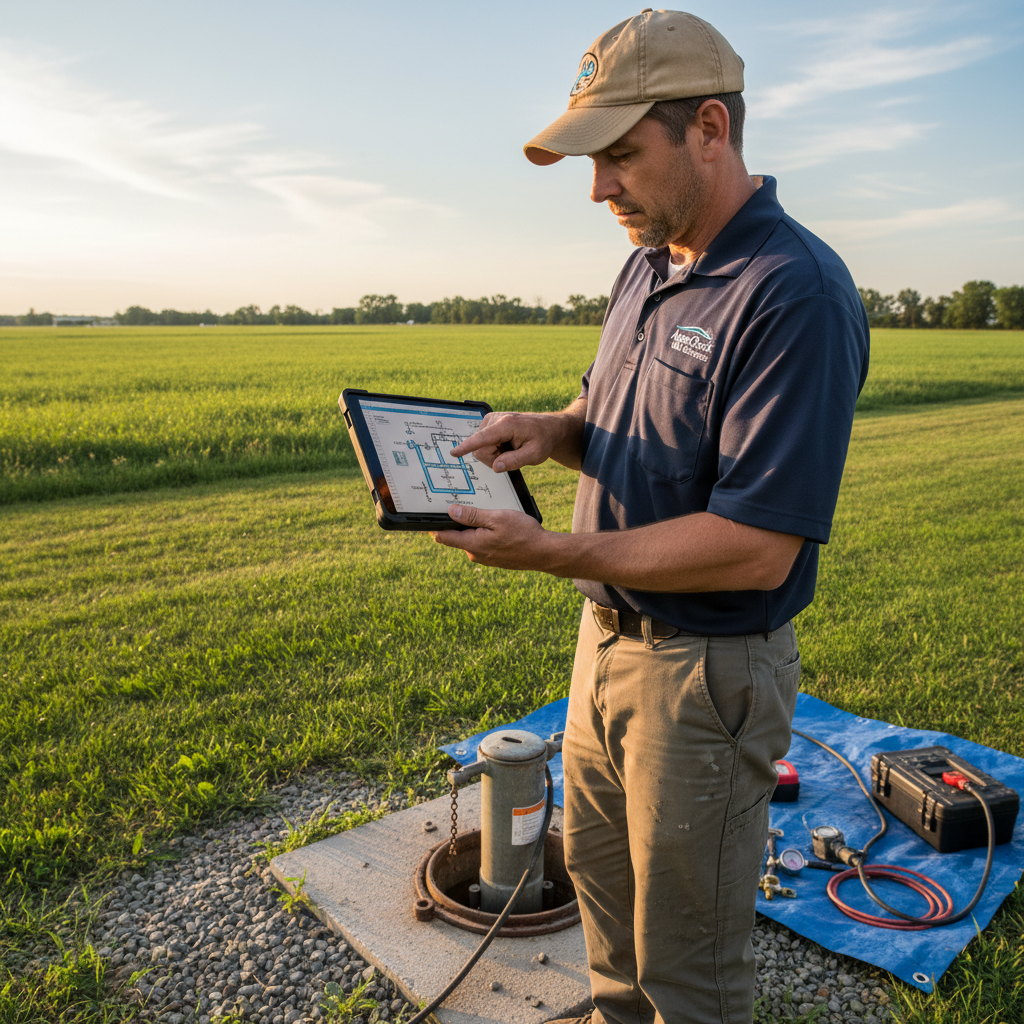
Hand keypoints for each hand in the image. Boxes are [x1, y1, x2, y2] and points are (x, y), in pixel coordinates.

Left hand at [430, 504, 551, 569]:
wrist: (544, 552)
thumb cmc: (523, 533)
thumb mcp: (497, 518)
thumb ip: (472, 516)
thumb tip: (451, 512)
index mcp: (472, 544)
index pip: (443, 537)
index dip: (434, 526)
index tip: (428, 515)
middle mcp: (475, 554)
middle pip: (457, 536)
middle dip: (459, 522)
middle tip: (466, 504)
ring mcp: (485, 558)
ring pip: (472, 539)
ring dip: (475, 527)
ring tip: (488, 514)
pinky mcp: (494, 559)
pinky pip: (483, 543)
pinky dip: (485, 533)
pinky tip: (498, 526)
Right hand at [449, 400, 586, 472]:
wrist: (547, 428)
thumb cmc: (543, 440)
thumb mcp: (535, 455)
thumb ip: (515, 461)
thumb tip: (496, 466)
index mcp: (506, 425)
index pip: (482, 438)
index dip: (467, 447)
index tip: (454, 453)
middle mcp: (495, 419)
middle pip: (481, 450)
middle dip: (494, 458)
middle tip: (513, 456)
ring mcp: (490, 420)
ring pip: (480, 448)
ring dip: (495, 454)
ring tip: (512, 448)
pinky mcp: (488, 423)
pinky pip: (483, 444)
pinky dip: (495, 448)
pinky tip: (507, 444)